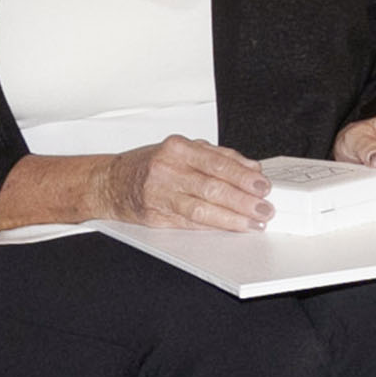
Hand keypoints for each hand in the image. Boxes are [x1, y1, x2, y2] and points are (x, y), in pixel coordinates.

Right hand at [101, 136, 271, 231]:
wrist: (111, 182)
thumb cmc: (150, 165)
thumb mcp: (182, 150)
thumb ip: (218, 157)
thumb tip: (251, 168)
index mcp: (178, 149)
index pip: (218, 164)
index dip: (244, 177)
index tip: (263, 186)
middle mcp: (168, 170)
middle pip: (212, 188)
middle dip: (243, 200)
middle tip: (264, 208)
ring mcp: (160, 195)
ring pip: (202, 209)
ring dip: (232, 218)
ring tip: (253, 221)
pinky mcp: (156, 217)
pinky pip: (190, 223)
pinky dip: (213, 226)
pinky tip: (230, 227)